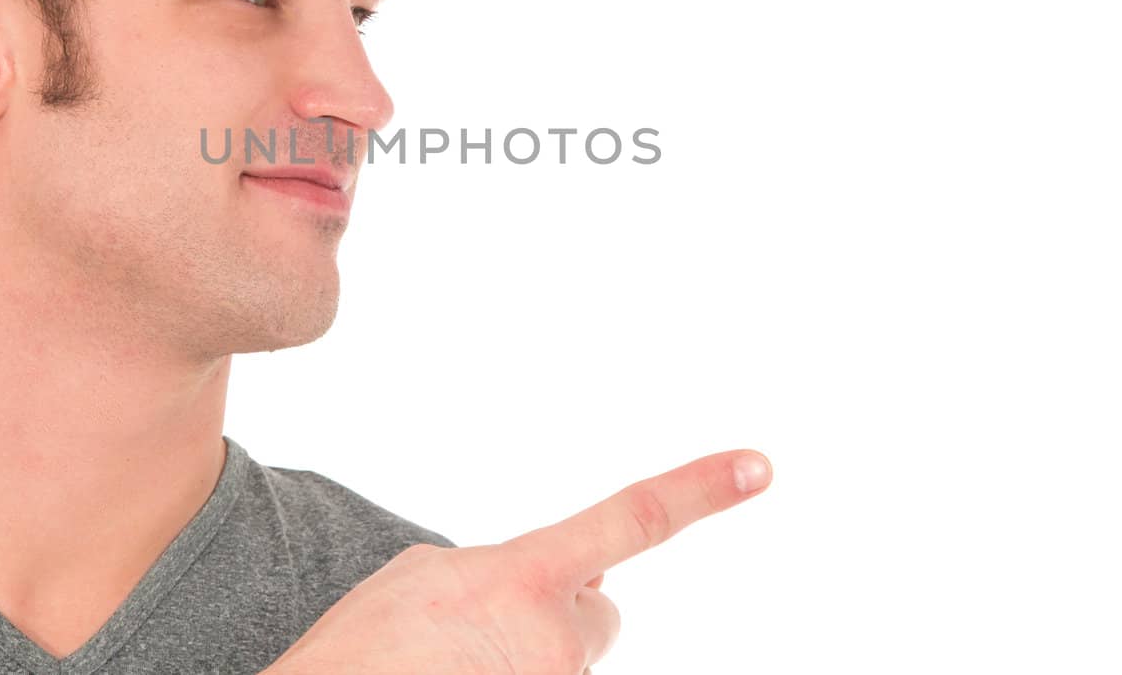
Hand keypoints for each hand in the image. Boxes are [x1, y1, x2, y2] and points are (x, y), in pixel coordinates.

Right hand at [268, 448, 771, 673]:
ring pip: (563, 664)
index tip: (759, 466)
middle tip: (480, 632)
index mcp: (523, 576)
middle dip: (560, 615)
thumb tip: (547, 583)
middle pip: (595, 613)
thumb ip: (501, 567)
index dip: (701, 490)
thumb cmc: (362, 652)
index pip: (632, 519)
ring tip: (447, 669)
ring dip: (522, 661)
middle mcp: (555, 639)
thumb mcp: (424, 576)